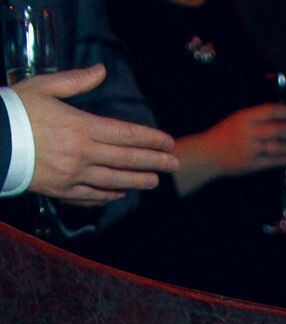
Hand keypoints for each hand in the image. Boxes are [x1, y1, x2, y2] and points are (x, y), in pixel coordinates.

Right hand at [15, 67, 176, 203]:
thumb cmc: (17, 110)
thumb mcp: (45, 87)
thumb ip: (76, 81)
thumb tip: (101, 70)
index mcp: (81, 126)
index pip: (126, 134)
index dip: (150, 139)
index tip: (168, 142)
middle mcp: (83, 153)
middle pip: (127, 160)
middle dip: (154, 161)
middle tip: (174, 164)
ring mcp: (74, 175)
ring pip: (114, 181)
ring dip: (138, 181)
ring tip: (154, 181)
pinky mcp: (62, 190)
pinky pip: (93, 195)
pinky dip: (110, 195)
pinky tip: (121, 193)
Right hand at [175, 104, 285, 193]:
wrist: (208, 154)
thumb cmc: (223, 135)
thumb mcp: (237, 119)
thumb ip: (256, 118)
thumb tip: (279, 117)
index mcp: (244, 117)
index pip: (270, 111)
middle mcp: (248, 132)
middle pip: (276, 129)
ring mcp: (250, 149)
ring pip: (276, 146)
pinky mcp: (251, 164)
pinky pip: (272, 162)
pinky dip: (285, 159)